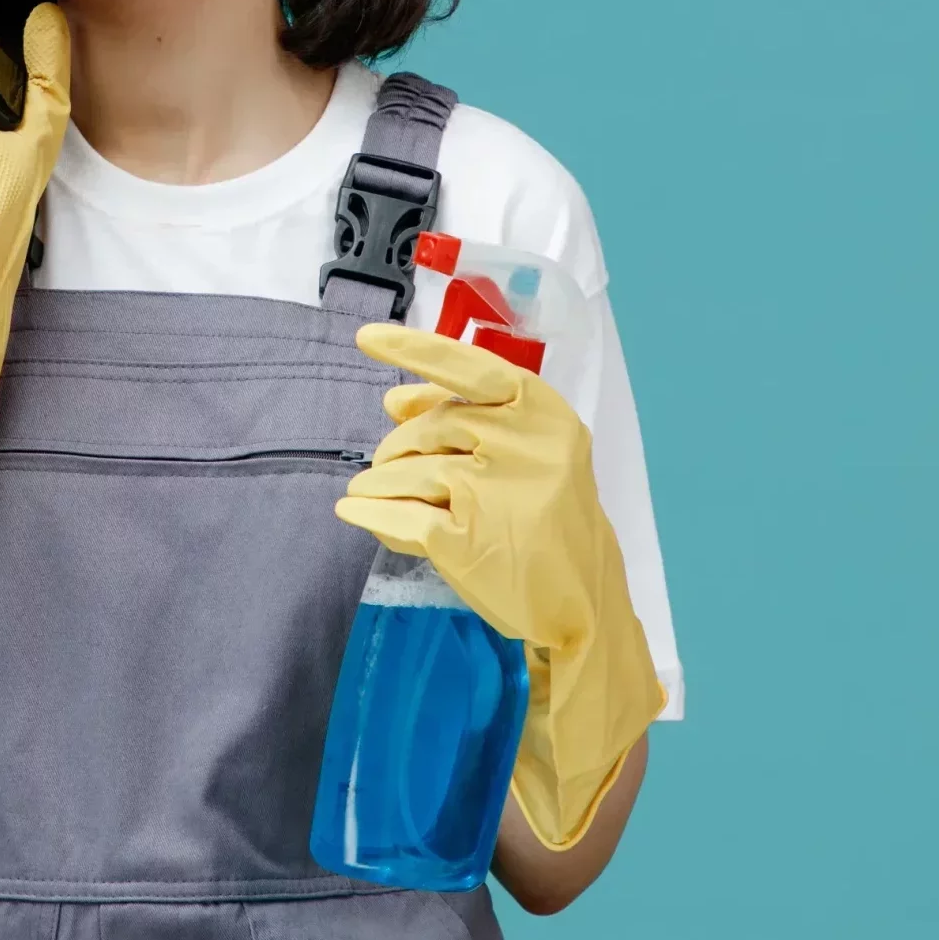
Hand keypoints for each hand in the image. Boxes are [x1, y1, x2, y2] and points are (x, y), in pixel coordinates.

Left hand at [336, 323, 664, 849]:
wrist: (584, 602)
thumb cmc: (549, 520)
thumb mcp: (529, 454)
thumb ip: (467, 417)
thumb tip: (393, 399)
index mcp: (541, 411)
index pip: (467, 364)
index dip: (412, 348)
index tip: (364, 337)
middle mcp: (520, 443)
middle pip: (427, 427)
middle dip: (399, 446)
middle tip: (392, 467)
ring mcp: (492, 491)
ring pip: (405, 472)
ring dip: (379, 484)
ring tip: (372, 495)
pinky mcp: (464, 540)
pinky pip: (396, 516)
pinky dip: (369, 514)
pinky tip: (354, 513)